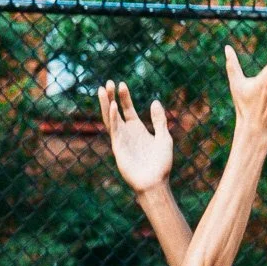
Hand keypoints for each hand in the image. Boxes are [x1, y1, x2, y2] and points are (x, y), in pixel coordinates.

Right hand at [98, 80, 173, 194]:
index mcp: (137, 129)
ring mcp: (121, 140)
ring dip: (105, 104)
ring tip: (102, 90)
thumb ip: (159, 120)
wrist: (156, 182)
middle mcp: (127, 133)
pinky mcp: (118, 148)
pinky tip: (112, 107)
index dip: (124, 97)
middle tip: (108, 83)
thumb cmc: (161, 164)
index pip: (127, 109)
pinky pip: (114, 131)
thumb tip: (155, 101)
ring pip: (110, 119)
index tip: (121, 84)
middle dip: (111, 97)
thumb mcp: (164, 138)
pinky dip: (112, 119)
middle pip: (115, 111)